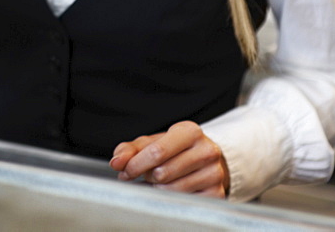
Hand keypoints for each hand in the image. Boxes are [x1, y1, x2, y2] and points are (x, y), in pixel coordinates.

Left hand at [108, 120, 229, 197]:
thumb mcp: (153, 143)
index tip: (125, 171)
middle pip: (162, 173)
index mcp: (190, 131)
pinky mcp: (217, 193)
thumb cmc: (175, 150)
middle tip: (147, 174)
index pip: (158, 152)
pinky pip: (184, 202)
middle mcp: (207, 151)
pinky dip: (171, 200)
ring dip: (158, 189)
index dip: (136, 164)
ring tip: (160, 181)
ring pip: (172, 190)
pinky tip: (171, 189)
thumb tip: (116, 162)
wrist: (206, 160)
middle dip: (147, 176)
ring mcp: (215, 173)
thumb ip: (131, 149)